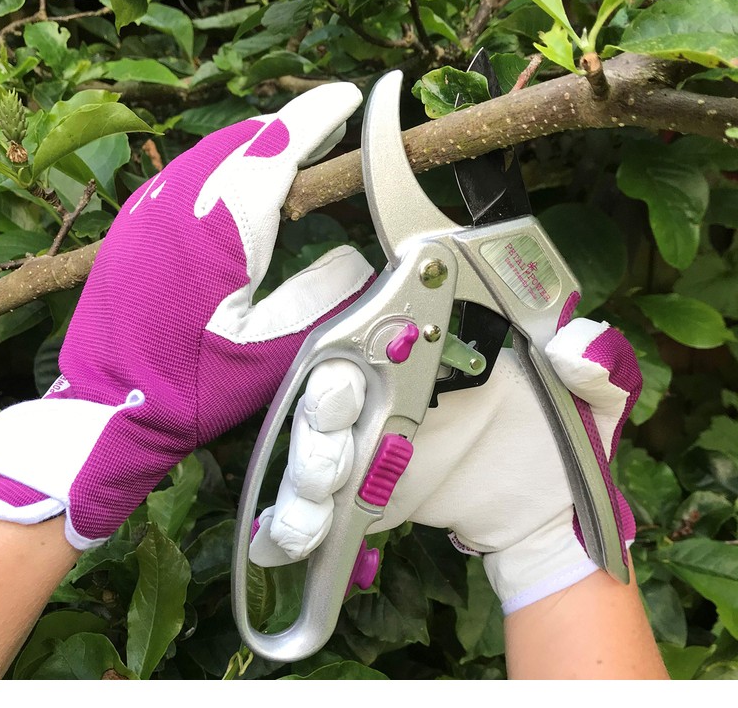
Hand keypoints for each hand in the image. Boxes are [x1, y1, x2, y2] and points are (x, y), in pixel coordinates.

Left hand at [0, 83, 373, 549]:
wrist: (105, 409)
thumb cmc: (192, 385)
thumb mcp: (273, 349)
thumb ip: (323, 294)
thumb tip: (354, 255)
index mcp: (221, 226)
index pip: (278, 147)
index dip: (319, 115)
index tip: (350, 97)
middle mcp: (178, 202)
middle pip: (245, 138)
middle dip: (292, 127)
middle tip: (331, 132)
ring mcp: (147, 209)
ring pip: (211, 150)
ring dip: (257, 145)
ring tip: (293, 155)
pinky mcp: (130, 225)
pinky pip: (184, 172)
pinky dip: (222, 165)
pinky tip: (236, 187)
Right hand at [250, 317, 639, 612]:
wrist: (544, 514)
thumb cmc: (560, 441)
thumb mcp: (587, 397)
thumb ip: (590, 365)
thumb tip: (579, 349)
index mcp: (436, 355)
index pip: (379, 333)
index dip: (358, 343)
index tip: (358, 373)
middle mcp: (393, 390)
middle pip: (333, 390)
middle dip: (323, 418)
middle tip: (335, 443)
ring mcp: (375, 441)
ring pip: (319, 444)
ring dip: (305, 472)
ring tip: (307, 510)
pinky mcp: (368, 489)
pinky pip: (326, 498)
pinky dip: (301, 517)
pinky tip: (284, 542)